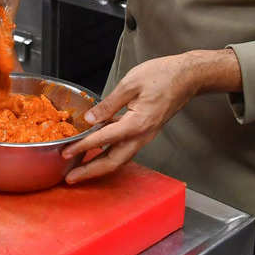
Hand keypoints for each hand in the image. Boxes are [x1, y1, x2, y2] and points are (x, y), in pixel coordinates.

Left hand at [62, 50, 242, 183]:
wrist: (188, 76)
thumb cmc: (163, 75)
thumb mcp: (130, 84)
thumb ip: (108, 104)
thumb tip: (90, 119)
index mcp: (137, 123)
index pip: (103, 139)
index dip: (82, 147)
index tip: (66, 152)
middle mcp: (142, 135)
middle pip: (113, 162)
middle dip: (90, 172)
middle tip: (71, 178)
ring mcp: (145, 136)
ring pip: (119, 158)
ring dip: (99, 166)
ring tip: (80, 170)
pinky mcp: (145, 131)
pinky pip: (124, 148)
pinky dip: (108, 153)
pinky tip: (96, 149)